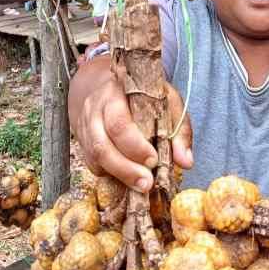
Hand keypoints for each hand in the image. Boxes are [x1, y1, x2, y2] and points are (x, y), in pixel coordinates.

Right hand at [74, 73, 192, 192]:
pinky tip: (127, 178)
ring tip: (140, 186)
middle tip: (146, 183)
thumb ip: (179, 129)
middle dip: (125, 169)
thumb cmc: (140, 92)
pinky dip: (109, 174)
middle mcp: (94, 111)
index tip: (153, 160)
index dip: (135, 146)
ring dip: (118, 175)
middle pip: (101, 145)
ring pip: (94, 157)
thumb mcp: (166, 99)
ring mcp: (84, 128)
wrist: (102, 82)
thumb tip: (186, 162)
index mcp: (114, 95)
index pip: (118, 124)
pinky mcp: (82, 142)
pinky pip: (92, 163)